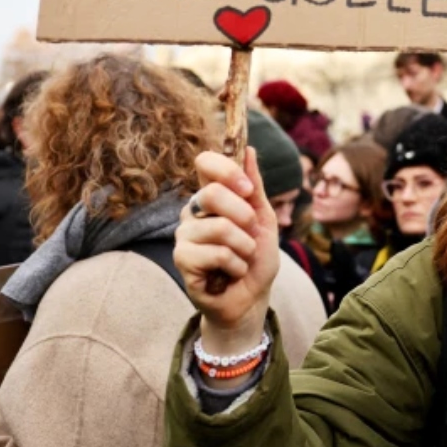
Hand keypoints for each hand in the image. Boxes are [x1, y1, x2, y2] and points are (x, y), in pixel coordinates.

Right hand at [175, 148, 279, 354]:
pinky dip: (236, 265)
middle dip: (244, 217)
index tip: (248, 189)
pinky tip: (230, 274)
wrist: (252, 298)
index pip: (205, 163)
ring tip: (242, 258)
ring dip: (244, 248)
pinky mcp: (182, 260)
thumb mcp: (264, 219)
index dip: (227, 170)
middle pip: (212, 194)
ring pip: (219, 228)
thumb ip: (255, 186)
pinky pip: (216, 254)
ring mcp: (184, 236)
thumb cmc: (256, 257)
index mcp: (211, 196)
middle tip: (251, 236)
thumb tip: (248, 149)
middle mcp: (192, 212)